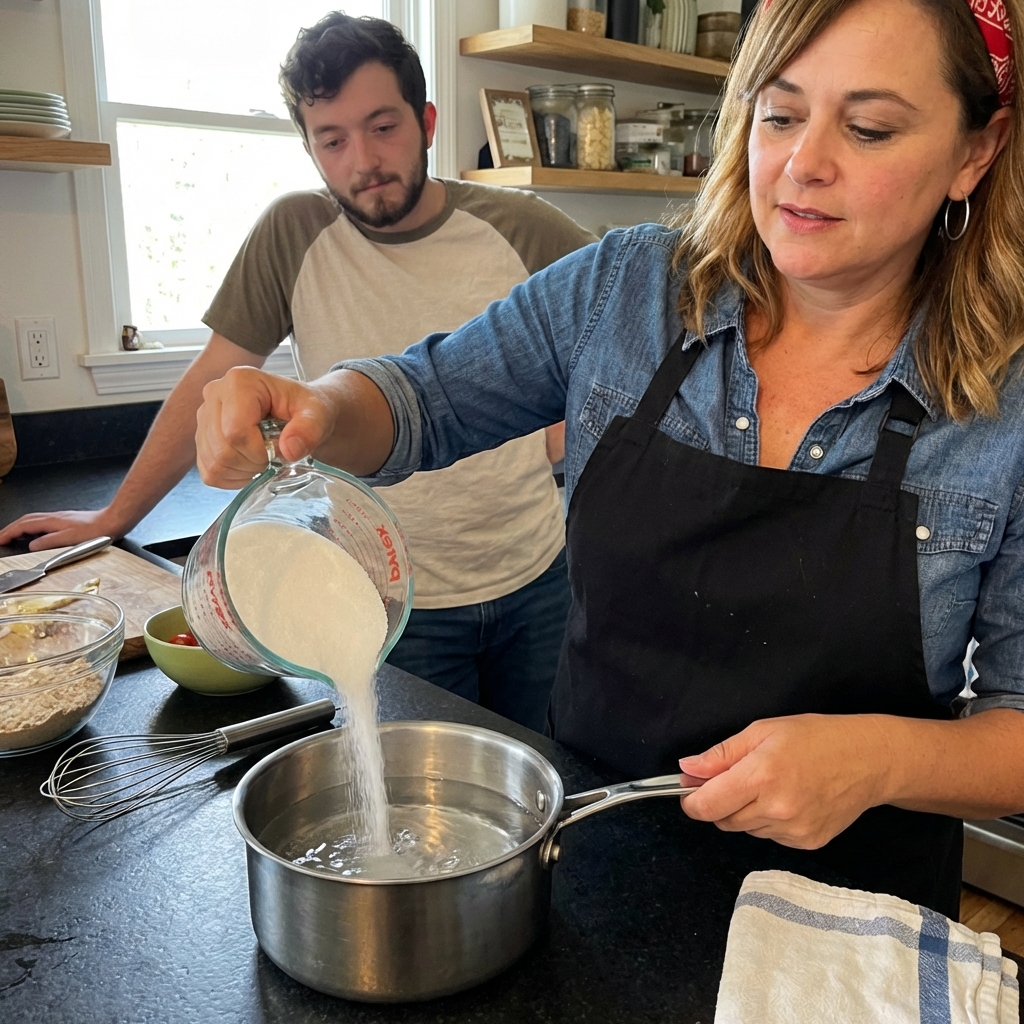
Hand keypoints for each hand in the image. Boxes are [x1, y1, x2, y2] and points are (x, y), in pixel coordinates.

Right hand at [0, 507, 124, 551]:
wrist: (113, 521)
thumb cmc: (96, 531)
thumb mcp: (70, 540)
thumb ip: (49, 542)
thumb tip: (31, 545)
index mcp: (51, 521)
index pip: (22, 526)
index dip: (8, 533)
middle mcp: (53, 517)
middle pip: (24, 521)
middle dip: (9, 529)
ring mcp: (59, 518)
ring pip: (32, 520)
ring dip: (18, 527)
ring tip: (10, 535)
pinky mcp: (65, 520)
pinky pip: (40, 522)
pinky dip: (30, 527)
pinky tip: (33, 532)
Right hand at [195, 367, 336, 488]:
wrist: (298, 411)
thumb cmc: (305, 408)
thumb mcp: (318, 413)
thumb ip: (310, 429)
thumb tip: (289, 449)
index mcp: (240, 381)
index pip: (236, 431)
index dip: (260, 451)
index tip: (280, 449)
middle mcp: (214, 394)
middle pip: (222, 450)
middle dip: (253, 462)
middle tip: (274, 455)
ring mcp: (203, 417)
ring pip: (214, 464)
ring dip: (244, 471)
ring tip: (264, 457)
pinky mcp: (201, 439)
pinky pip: (210, 473)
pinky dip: (233, 477)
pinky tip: (250, 463)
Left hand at [677, 714, 894, 849]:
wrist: (869, 761)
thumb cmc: (815, 737)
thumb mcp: (762, 732)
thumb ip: (721, 755)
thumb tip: (687, 769)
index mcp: (761, 776)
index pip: (707, 807)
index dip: (692, 801)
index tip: (691, 791)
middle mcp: (776, 809)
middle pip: (723, 820)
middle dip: (720, 802)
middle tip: (737, 779)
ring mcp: (793, 831)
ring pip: (746, 829)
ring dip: (745, 812)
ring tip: (770, 785)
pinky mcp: (807, 844)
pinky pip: (770, 836)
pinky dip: (768, 821)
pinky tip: (788, 799)